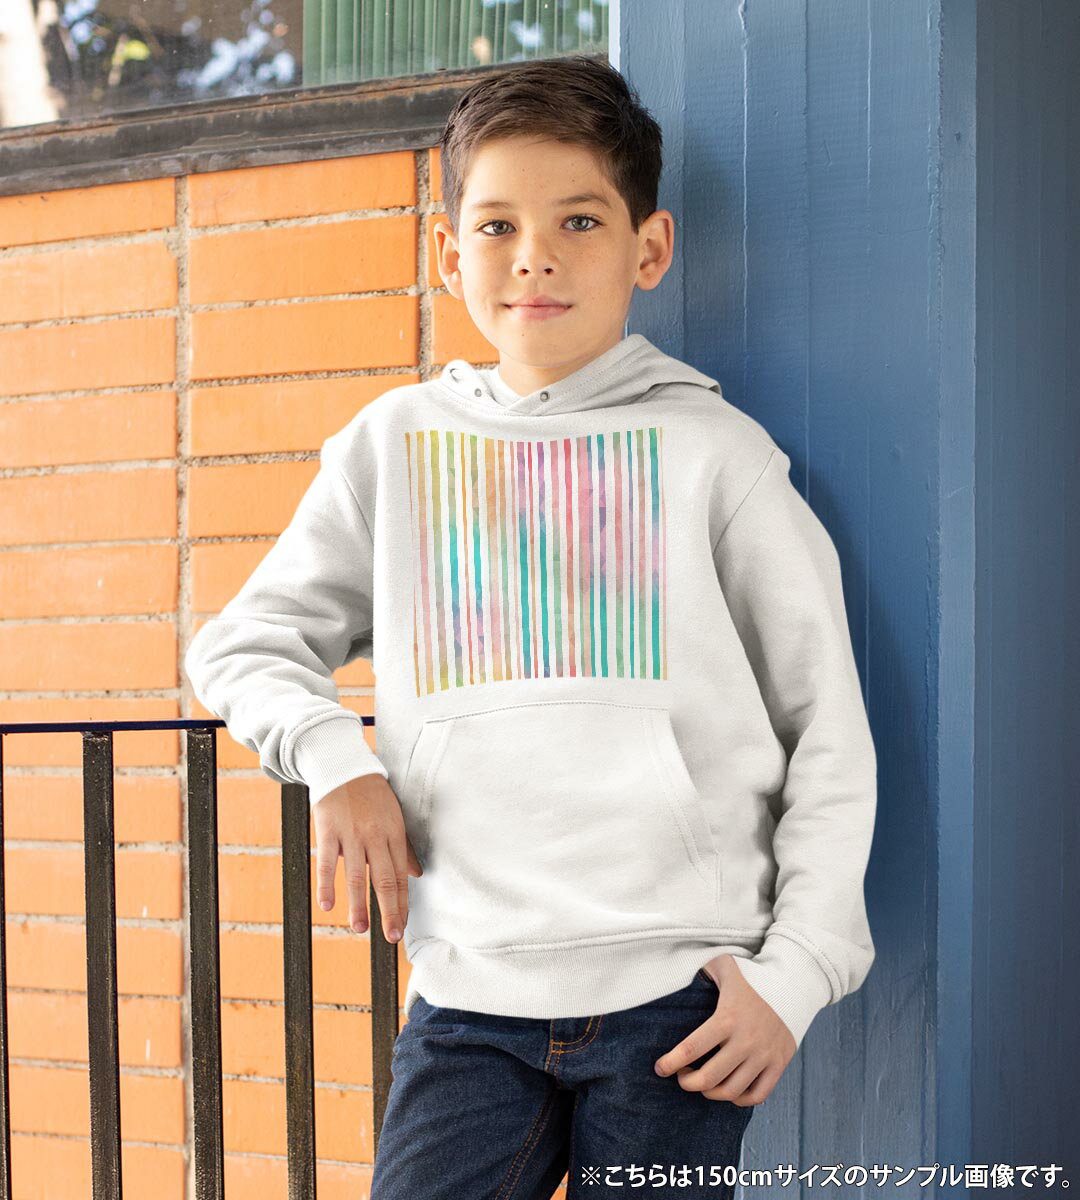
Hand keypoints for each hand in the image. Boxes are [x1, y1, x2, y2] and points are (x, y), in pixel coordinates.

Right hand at [311, 772, 423, 942]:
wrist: (344, 767)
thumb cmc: (372, 795)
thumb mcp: (394, 817)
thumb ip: (404, 848)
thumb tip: (417, 875)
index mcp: (394, 833)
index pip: (400, 875)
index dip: (402, 903)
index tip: (402, 926)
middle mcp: (375, 836)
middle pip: (383, 879)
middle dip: (388, 910)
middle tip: (391, 936)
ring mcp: (351, 834)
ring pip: (355, 875)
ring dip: (357, 904)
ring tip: (360, 928)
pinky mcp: (328, 830)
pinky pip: (326, 862)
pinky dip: (326, 885)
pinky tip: (327, 905)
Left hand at [653, 953, 796, 1105]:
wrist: (793, 984)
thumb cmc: (751, 976)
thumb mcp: (724, 965)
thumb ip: (700, 967)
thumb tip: (673, 967)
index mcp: (727, 1017)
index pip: (692, 1048)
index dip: (671, 1063)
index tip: (659, 1068)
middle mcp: (746, 1040)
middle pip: (708, 1078)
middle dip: (687, 1082)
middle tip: (681, 1076)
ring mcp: (764, 1055)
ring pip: (731, 1091)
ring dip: (709, 1093)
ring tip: (701, 1082)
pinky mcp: (779, 1064)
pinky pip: (756, 1095)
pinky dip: (738, 1099)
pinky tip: (727, 1088)